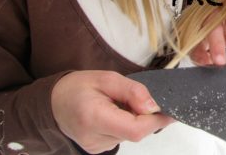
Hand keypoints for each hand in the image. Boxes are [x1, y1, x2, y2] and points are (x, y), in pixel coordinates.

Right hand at [51, 71, 173, 153]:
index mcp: (94, 117)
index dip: (157, 121)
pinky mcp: (98, 149)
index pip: (135, 128)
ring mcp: (96, 147)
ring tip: (120, 103)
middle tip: (140, 98)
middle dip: (147, 116)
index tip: (170, 110)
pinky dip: (127, 124)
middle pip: (135, 132)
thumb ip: (133, 92)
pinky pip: (122, 136)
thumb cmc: (79, 87)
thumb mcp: (108, 78)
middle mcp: (94, 138)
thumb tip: (154, 106)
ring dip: (136, 119)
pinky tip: (116, 113)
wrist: (54, 102)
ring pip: (131, 134)